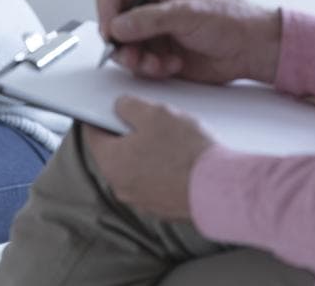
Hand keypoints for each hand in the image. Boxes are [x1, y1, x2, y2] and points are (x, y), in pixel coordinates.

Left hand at [83, 96, 214, 220]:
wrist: (221, 189)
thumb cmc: (185, 152)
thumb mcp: (154, 114)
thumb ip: (128, 106)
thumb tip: (120, 106)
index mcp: (110, 162)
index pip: (93, 134)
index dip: (99, 116)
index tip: (106, 108)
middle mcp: (121, 186)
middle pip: (117, 152)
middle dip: (129, 134)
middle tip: (148, 120)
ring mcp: (142, 200)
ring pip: (138, 168)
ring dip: (148, 153)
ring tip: (171, 138)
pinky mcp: (164, 208)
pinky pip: (157, 182)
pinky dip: (164, 170)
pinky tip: (182, 159)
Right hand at [96, 0, 281, 84]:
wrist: (251, 49)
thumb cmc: (229, 18)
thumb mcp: (186, 12)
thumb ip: (149, 19)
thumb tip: (118, 25)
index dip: (105, 13)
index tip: (111, 32)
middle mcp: (146, 11)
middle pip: (111, 26)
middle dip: (121, 44)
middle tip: (133, 56)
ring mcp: (150, 35)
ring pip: (122, 50)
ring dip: (137, 61)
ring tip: (157, 63)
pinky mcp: (157, 56)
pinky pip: (139, 66)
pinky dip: (152, 70)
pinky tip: (172, 65)